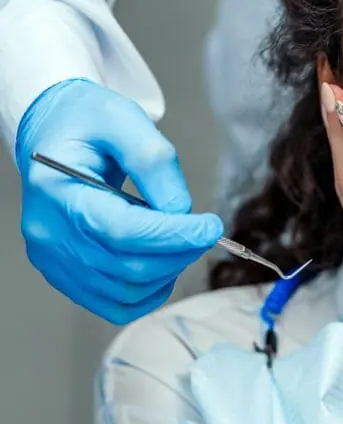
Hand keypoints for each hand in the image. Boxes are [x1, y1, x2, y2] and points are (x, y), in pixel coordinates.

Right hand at [15, 78, 222, 323]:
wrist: (53, 132)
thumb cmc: (86, 121)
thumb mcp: (123, 119)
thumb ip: (154, 162)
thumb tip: (180, 211)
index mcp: (58, 192)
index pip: (122, 232)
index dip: (174, 235)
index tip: (211, 226)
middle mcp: (50, 234)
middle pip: (127, 267)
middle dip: (180, 252)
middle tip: (205, 230)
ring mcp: (55, 259)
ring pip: (125, 291)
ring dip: (168, 271)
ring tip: (182, 240)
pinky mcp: (66, 273)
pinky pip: (114, 304)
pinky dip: (149, 292)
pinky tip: (164, 264)